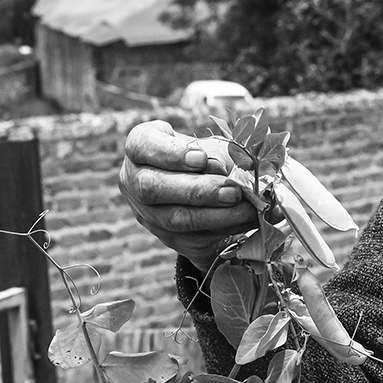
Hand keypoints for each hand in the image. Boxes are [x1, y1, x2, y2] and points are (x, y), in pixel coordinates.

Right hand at [119, 120, 256, 271]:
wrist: (199, 186)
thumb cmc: (204, 156)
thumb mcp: (211, 144)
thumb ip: (225, 153)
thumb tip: (247, 169)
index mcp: (140, 146)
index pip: (143, 145)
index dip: (171, 154)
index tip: (201, 158)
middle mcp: (134, 180)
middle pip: (154, 188)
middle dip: (198, 191)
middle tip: (233, 191)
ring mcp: (147, 213)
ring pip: (176, 219)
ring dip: (217, 216)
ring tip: (248, 208)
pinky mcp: (167, 237)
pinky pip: (194, 238)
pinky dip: (226, 229)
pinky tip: (248, 221)